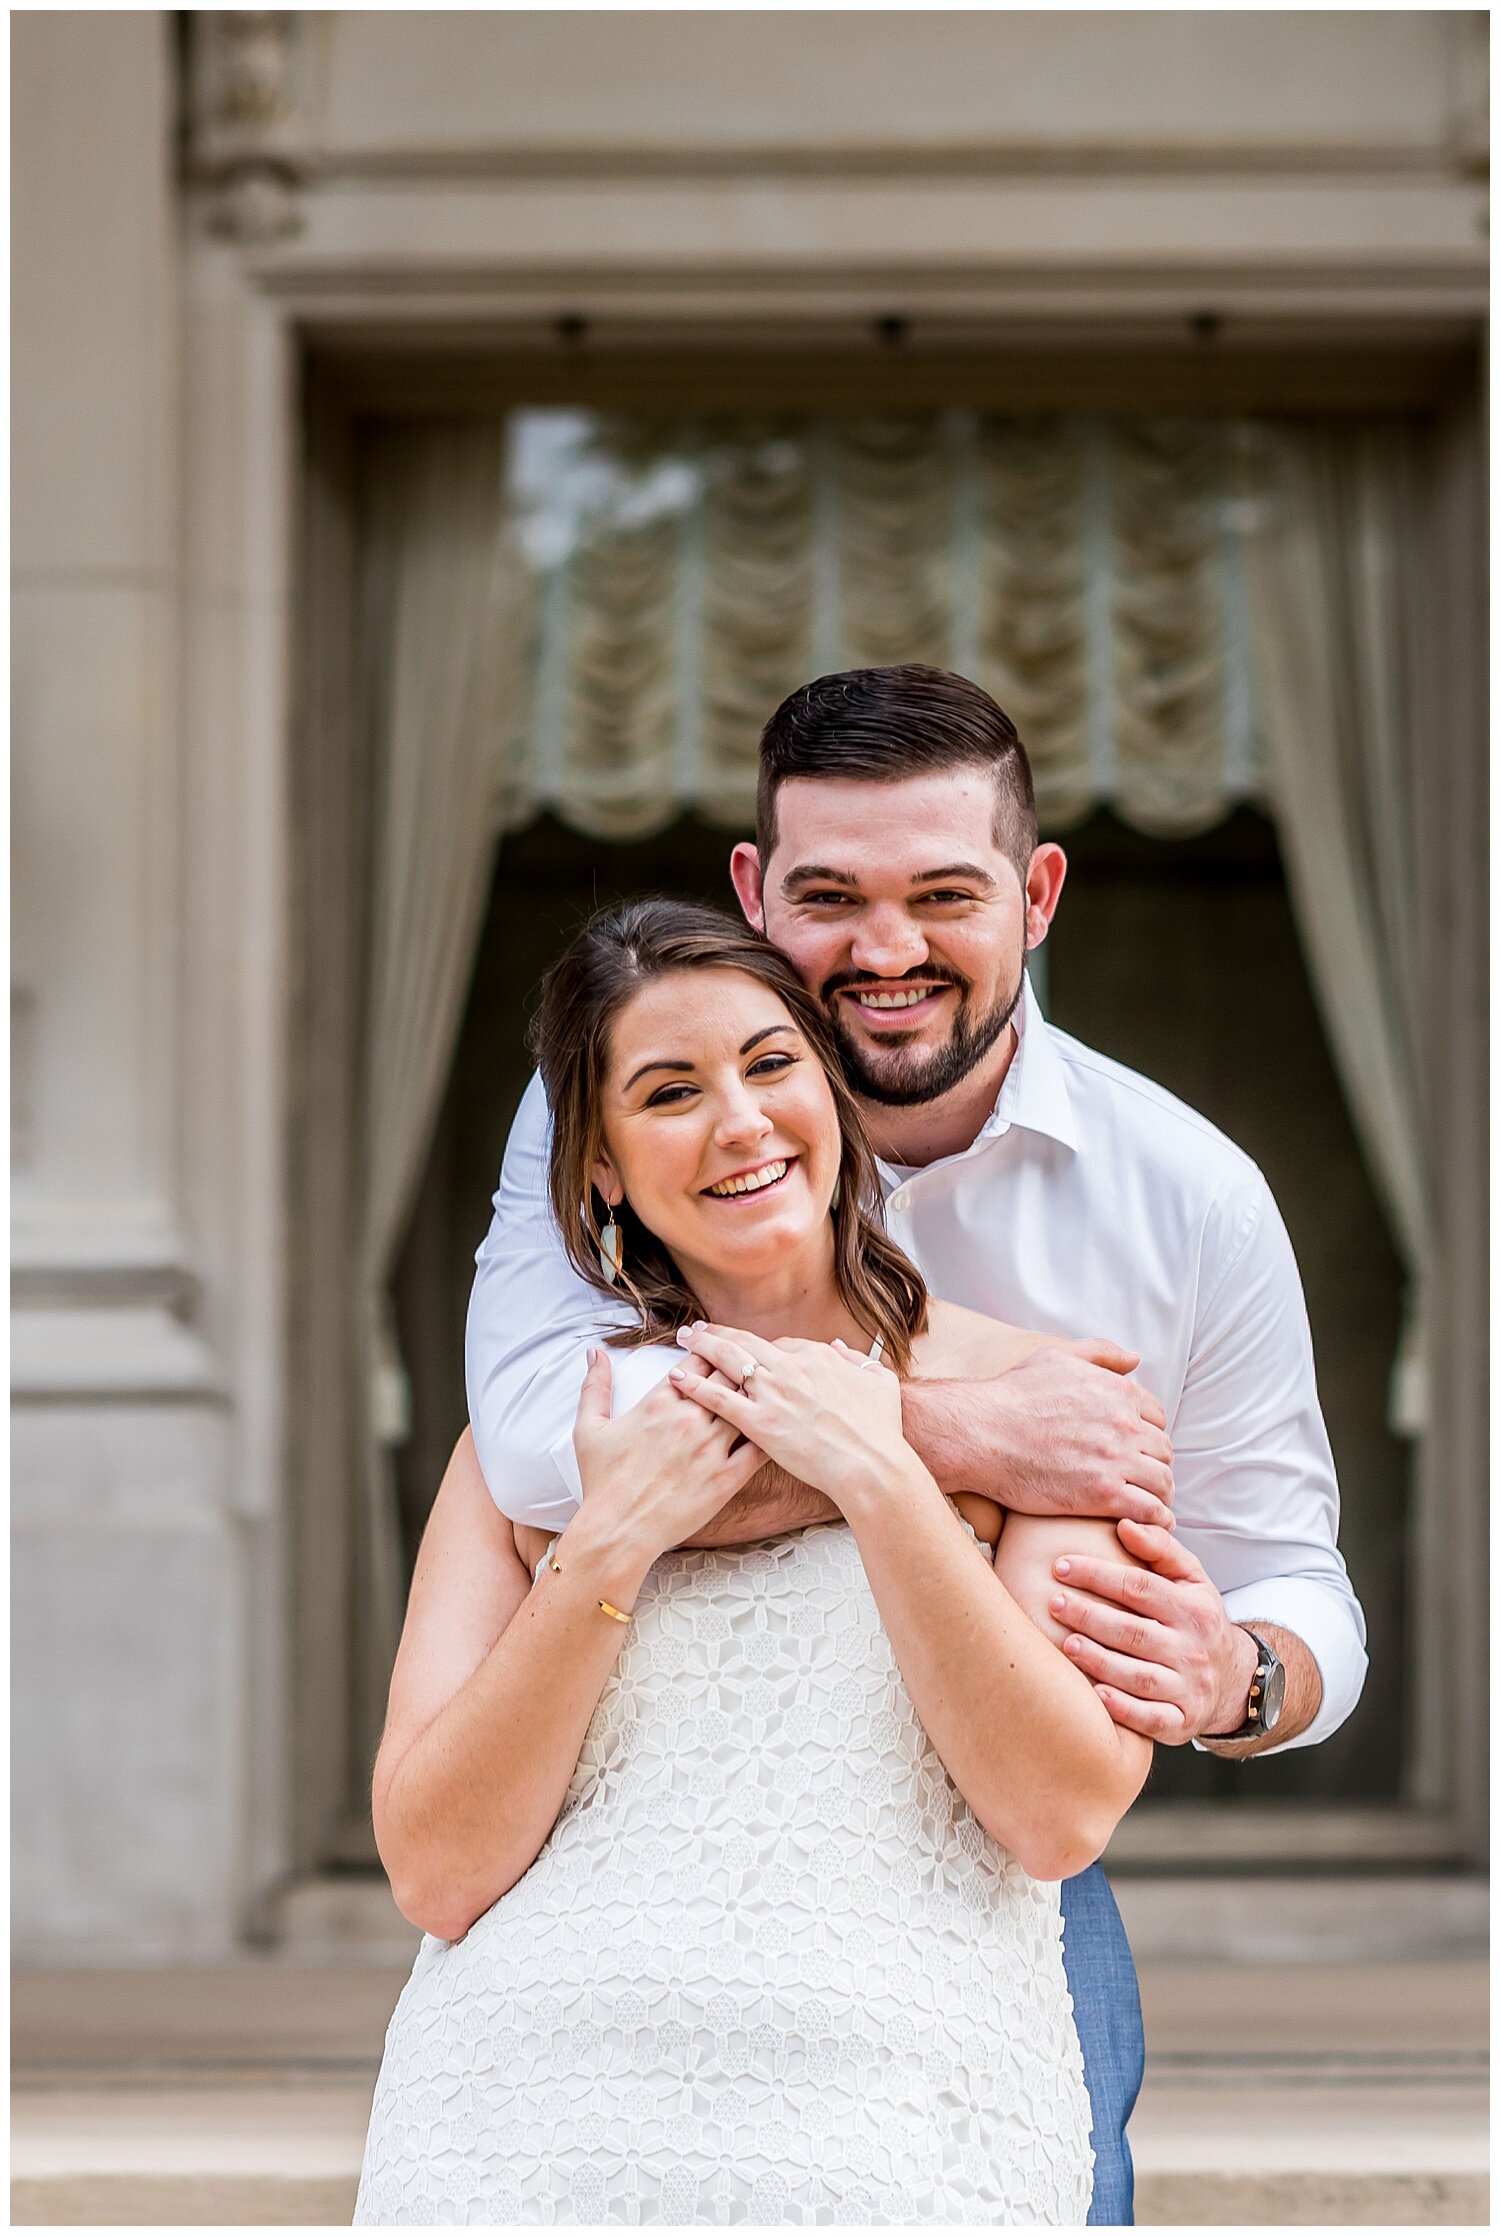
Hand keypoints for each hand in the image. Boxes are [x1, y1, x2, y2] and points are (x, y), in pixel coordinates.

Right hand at [570, 1348, 766, 1575]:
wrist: (618, 1531)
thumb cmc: (602, 1482)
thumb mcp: (589, 1429)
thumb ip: (595, 1386)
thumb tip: (595, 1352)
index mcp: (659, 1403)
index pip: (698, 1362)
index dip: (711, 1354)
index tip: (717, 1355)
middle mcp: (688, 1420)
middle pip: (727, 1377)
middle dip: (737, 1369)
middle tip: (748, 1368)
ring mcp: (710, 1449)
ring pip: (746, 1407)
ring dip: (754, 1398)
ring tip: (766, 1394)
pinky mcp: (726, 1478)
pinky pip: (758, 1448)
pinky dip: (768, 1434)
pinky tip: (775, 1429)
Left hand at [669, 1321, 913, 1509]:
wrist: (870, 1464)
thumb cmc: (879, 1430)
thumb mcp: (879, 1383)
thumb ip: (857, 1360)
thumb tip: (840, 1348)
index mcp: (817, 1357)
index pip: (780, 1344)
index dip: (759, 1346)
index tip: (744, 1345)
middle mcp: (791, 1369)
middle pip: (745, 1342)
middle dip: (718, 1332)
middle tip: (696, 1328)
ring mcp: (773, 1394)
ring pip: (728, 1361)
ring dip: (702, 1347)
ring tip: (683, 1339)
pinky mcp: (760, 1423)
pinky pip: (720, 1399)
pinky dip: (696, 1386)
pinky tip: (676, 1378)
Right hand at [974, 1343, 1174, 1526]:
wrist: (980, 1432)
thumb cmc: (1012, 1394)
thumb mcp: (1056, 1357)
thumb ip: (1100, 1354)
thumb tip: (1135, 1359)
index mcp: (1117, 1391)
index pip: (1157, 1418)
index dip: (1148, 1434)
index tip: (1135, 1450)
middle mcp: (1124, 1424)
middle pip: (1163, 1451)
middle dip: (1154, 1465)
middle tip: (1139, 1480)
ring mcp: (1115, 1460)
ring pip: (1162, 1482)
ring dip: (1158, 1495)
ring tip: (1144, 1503)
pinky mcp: (1101, 1495)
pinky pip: (1148, 1511)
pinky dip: (1154, 1519)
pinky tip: (1143, 1524)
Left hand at [1045, 1519, 1257, 1742]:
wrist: (1234, 1678)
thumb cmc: (1195, 1619)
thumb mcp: (1191, 1579)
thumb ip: (1160, 1549)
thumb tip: (1125, 1523)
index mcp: (1192, 1608)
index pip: (1140, 1588)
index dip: (1098, 1575)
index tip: (1060, 1566)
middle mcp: (1192, 1649)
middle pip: (1135, 1632)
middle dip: (1091, 1617)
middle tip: (1053, 1603)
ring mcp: (1188, 1688)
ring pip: (1140, 1677)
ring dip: (1100, 1662)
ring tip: (1065, 1645)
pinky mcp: (1182, 1722)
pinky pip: (1152, 1719)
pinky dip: (1124, 1709)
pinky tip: (1094, 1695)